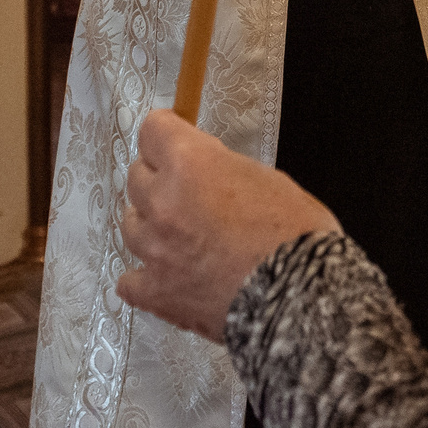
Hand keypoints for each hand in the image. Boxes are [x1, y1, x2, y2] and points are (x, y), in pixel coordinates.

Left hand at [117, 111, 337, 341]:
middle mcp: (161, 201)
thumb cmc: (295, 233)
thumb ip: (222, 170)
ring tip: (181, 235)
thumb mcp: (267, 179)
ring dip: (152, 223)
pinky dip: (145, 275)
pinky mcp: (155, 292)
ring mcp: (153, 249)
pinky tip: (165, 275)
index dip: (168, 133)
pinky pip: (130, 280)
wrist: (298, 297)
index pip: (153, 129)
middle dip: (160, 178)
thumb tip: (206, 174)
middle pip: (137, 176)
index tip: (177, 140)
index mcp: (190, 164)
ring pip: (131, 223)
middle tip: (189, 192)